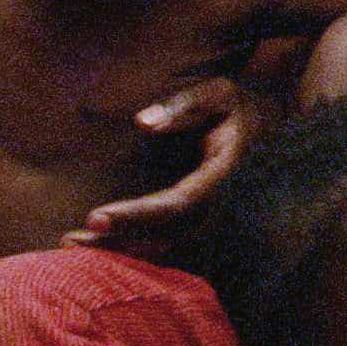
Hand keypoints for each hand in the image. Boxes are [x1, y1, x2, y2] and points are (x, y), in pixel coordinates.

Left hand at [70, 77, 248, 247]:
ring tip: (73, 246)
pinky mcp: (207, 226)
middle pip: (166, 237)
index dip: (136, 214)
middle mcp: (221, 206)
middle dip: (118, 241)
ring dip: (121, 251)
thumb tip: (143, 122)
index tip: (95, 217)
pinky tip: (103, 247)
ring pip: (166, 248)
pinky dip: (136, 251)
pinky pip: (170, 246)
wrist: (276, 130)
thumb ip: (185, 105)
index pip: (176, 204)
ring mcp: (217, 221)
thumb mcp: (220, 94)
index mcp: (223, 175)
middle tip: (70, 241)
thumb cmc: (241, 108)